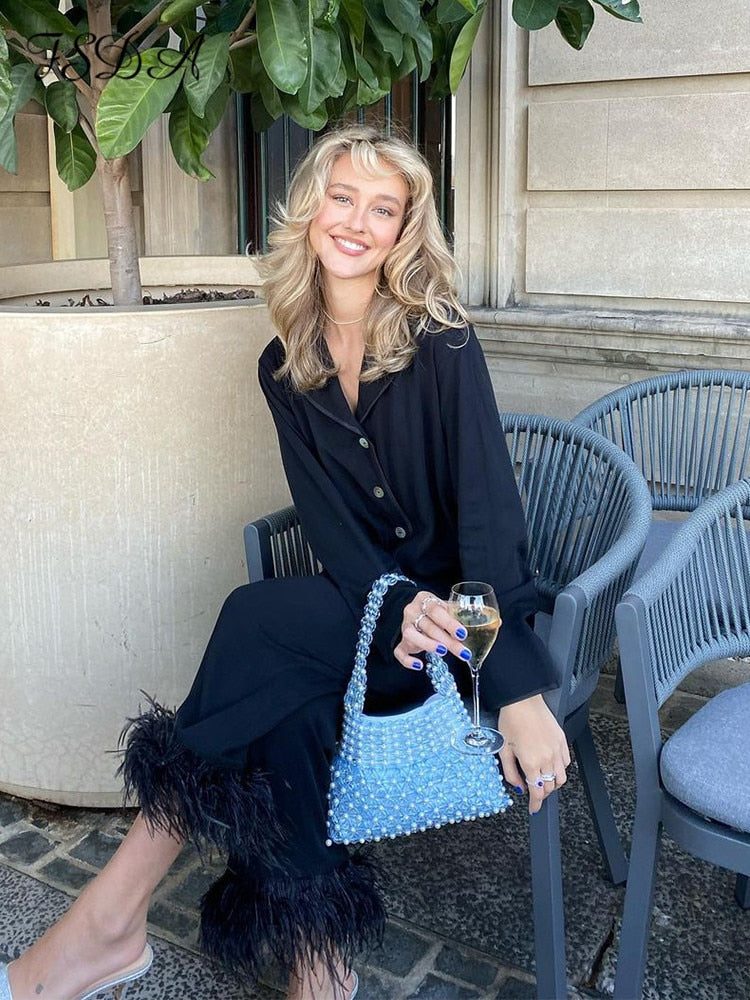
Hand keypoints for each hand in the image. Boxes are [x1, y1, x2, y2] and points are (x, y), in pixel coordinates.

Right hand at [393, 591, 475, 670]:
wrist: (414, 610)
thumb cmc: (436, 610)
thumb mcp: (447, 606)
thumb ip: (464, 613)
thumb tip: (495, 621)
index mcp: (425, 599)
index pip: (436, 610)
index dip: (449, 623)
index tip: (462, 634)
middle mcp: (412, 611)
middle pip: (428, 626)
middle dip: (447, 640)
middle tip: (462, 652)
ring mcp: (404, 626)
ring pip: (410, 635)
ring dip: (427, 645)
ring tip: (442, 652)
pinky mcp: (400, 641)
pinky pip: (399, 651)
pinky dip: (407, 660)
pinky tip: (420, 666)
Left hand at [498, 694, 569, 813]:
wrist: (523, 700)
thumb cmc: (512, 720)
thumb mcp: (504, 749)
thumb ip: (511, 772)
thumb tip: (518, 786)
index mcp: (531, 762)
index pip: (537, 792)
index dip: (536, 803)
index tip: (533, 807)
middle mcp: (547, 758)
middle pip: (550, 787)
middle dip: (542, 793)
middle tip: (534, 792)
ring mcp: (557, 750)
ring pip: (561, 778)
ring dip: (553, 783)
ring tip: (543, 780)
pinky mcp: (562, 741)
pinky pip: (566, 762)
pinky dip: (560, 768)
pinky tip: (551, 765)